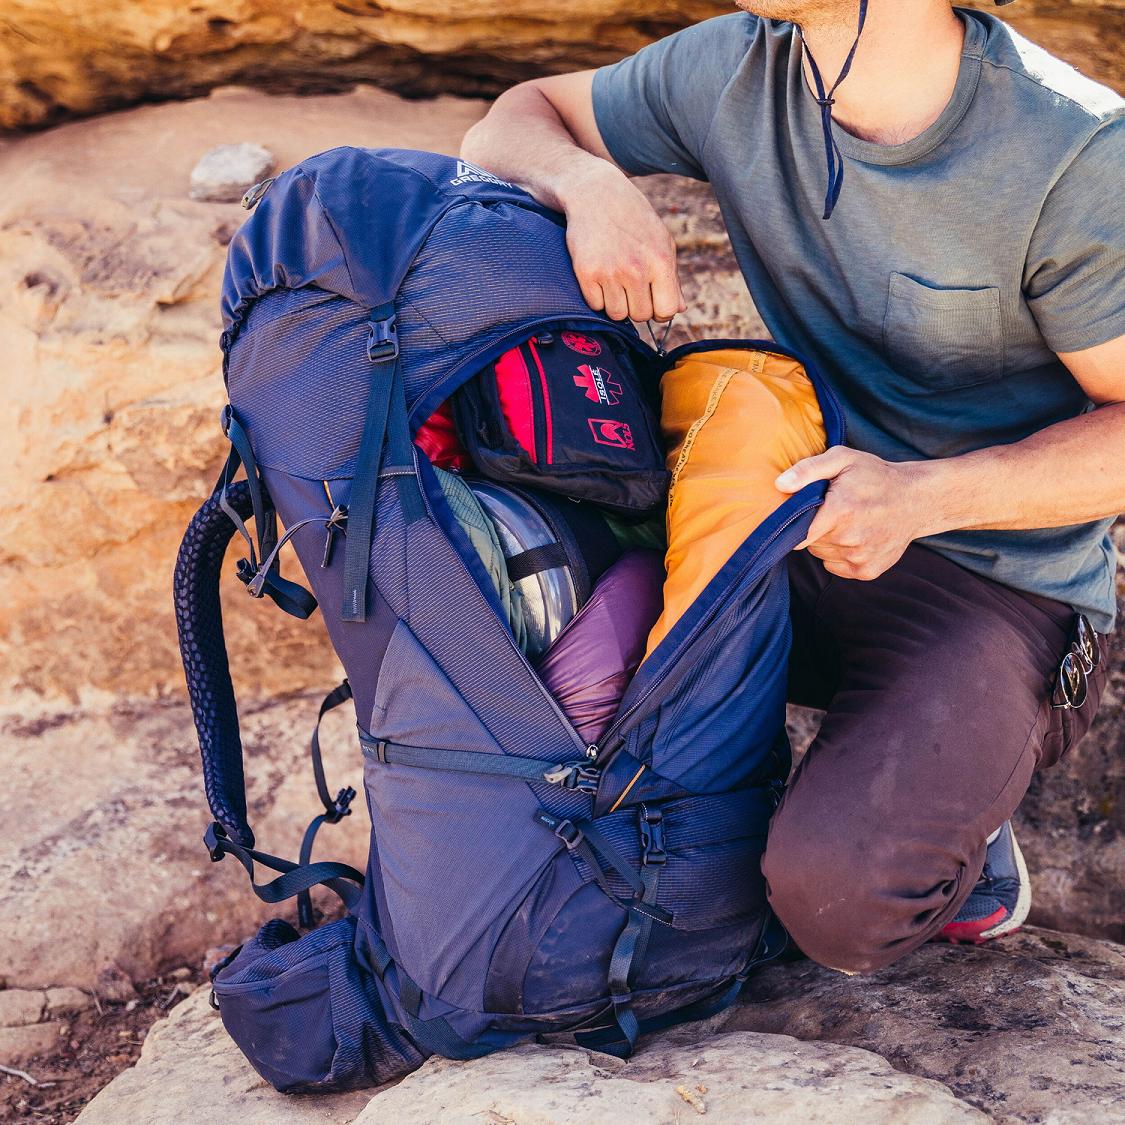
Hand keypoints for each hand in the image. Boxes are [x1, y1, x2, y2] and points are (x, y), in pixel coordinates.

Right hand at [559, 165, 685, 322]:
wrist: (595, 192)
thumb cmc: (633, 218)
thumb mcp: (661, 241)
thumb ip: (671, 278)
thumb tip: (679, 309)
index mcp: (660, 261)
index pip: (666, 311)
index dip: (659, 310)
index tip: (652, 300)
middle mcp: (636, 269)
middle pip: (640, 316)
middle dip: (636, 306)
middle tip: (630, 286)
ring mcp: (610, 272)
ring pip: (616, 314)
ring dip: (616, 303)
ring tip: (614, 280)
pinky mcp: (586, 273)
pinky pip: (595, 305)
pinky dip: (597, 296)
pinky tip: (600, 276)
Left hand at [775, 448, 936, 579]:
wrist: (916, 499)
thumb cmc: (875, 476)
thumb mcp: (843, 459)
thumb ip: (808, 470)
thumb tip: (780, 484)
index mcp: (840, 510)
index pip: (797, 531)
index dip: (798, 522)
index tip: (809, 511)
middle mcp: (849, 538)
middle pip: (809, 543)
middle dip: (816, 528)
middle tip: (836, 511)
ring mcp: (860, 557)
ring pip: (822, 555)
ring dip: (828, 542)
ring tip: (848, 522)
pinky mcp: (867, 571)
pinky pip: (836, 567)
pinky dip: (840, 555)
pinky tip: (856, 536)